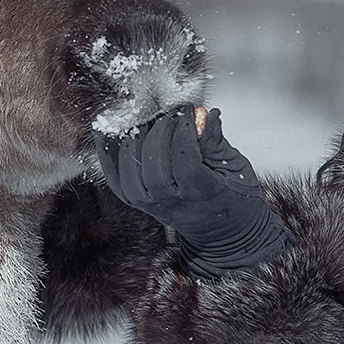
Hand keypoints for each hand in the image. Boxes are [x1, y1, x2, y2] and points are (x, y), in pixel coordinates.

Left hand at [95, 106, 291, 277]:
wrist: (221, 233)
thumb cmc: (233, 198)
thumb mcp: (235, 168)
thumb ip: (215, 141)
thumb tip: (204, 114)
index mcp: (203, 194)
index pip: (185, 161)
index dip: (183, 131)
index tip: (188, 110)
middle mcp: (172, 203)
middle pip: (155, 163)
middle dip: (161, 130)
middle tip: (170, 112)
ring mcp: (151, 204)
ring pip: (132, 169)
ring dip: (136, 138)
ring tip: (149, 120)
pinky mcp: (137, 202)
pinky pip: (115, 177)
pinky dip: (109, 153)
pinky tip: (110, 132)